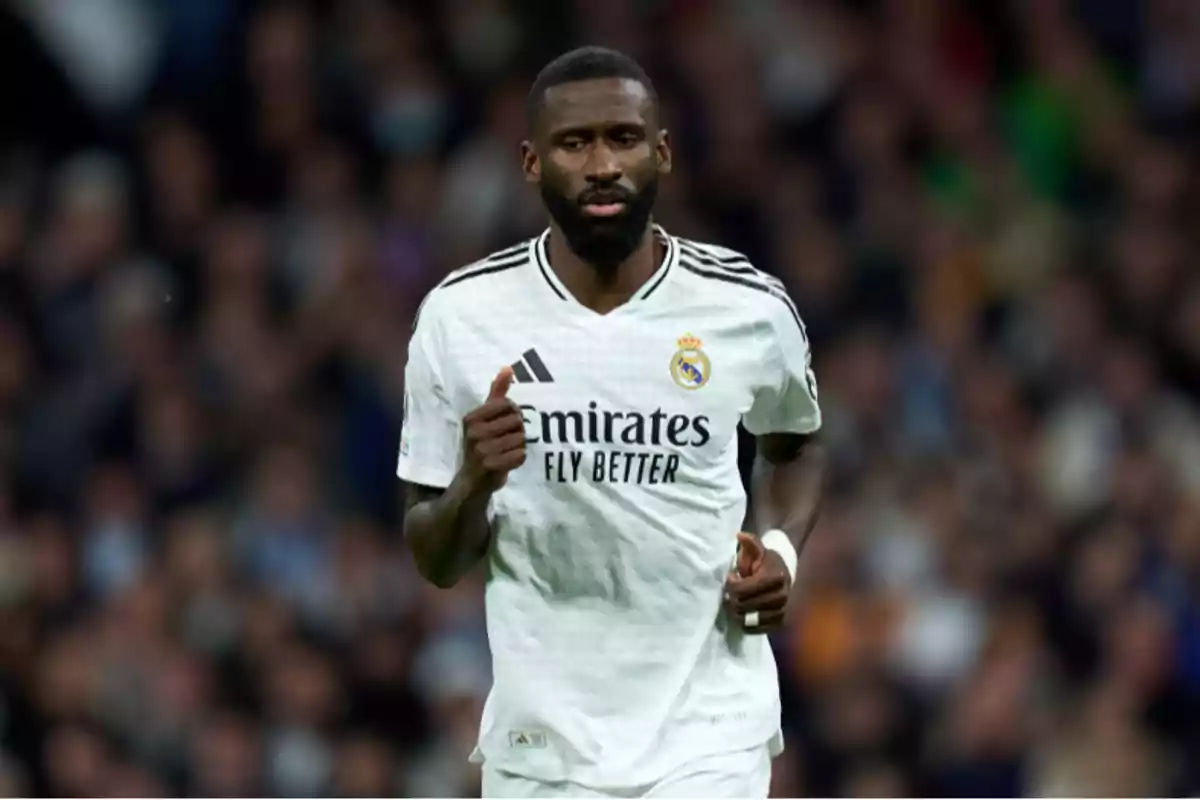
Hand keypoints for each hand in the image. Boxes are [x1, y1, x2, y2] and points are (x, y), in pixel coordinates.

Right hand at [460, 366, 526, 492]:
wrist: (472, 481)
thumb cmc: (481, 445)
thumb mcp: (485, 418)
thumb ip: (497, 393)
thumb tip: (507, 368)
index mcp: (471, 418)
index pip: (507, 405)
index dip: (513, 413)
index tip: (506, 423)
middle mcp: (474, 432)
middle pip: (517, 421)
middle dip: (518, 430)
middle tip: (507, 439)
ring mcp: (482, 449)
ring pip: (521, 438)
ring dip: (519, 445)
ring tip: (506, 450)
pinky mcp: (491, 465)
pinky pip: (520, 455)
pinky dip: (519, 458)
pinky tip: (508, 461)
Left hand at [725, 531, 792, 634]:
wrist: (784, 577)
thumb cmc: (766, 563)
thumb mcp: (758, 550)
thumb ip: (750, 543)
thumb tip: (739, 535)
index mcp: (776, 577)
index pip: (744, 588)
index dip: (732, 585)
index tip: (731, 578)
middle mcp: (782, 595)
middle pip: (744, 605)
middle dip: (732, 599)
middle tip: (729, 593)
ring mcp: (782, 611)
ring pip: (749, 619)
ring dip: (736, 613)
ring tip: (734, 604)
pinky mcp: (780, 623)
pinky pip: (756, 630)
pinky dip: (745, 625)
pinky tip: (741, 615)